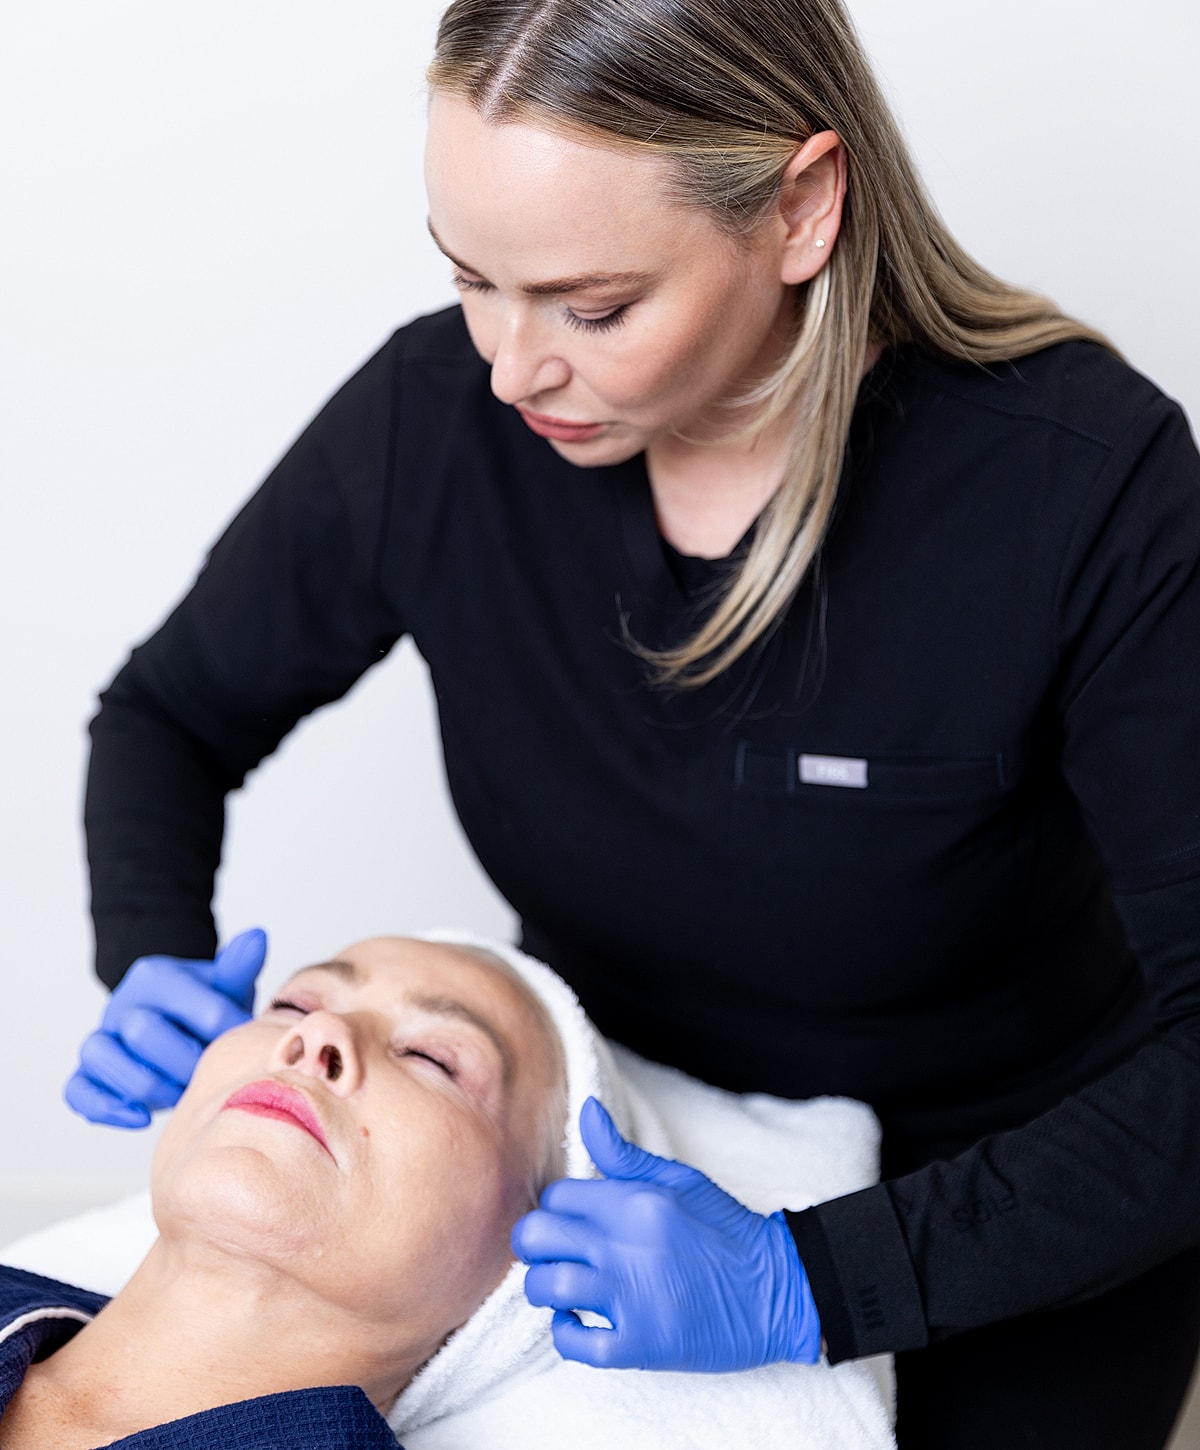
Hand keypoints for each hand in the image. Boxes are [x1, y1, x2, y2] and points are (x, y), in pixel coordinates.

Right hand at [65, 928, 266, 1127]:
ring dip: (146, 1085)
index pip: (201, 1009)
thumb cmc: (204, 1004)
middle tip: (209, 1074)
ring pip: (101, 1057)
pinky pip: (78, 1090)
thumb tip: (257, 937)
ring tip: (180, 1095)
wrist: (175, 1019)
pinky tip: (141, 1118)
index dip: (230, 1034)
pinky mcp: (89, 1072)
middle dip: (185, 1062)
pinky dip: (106, 1107)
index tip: (245, 1045)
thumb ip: (239, 965)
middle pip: (143, 1032)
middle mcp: (122, 1004)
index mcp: (157, 976)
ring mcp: (102, 1037)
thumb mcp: (226, 983)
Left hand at [512, 1096, 820, 1371]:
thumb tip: (586, 1109)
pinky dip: (565, 1333)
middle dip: (535, 1246)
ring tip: (564, 1290)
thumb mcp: (678, 1179)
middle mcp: (625, 1245)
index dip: (557, 1210)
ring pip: (546, 1288)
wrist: (776, 1290)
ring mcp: (631, 1297)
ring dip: (544, 1289)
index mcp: (634, 1201)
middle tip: (554, 1254)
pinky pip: (574, 1343)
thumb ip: (623, 1153)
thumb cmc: (726, 1230)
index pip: (557, 1197)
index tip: (572, 1224)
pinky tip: (579, 1322)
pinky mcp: (640, 1344)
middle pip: (537, 1237)